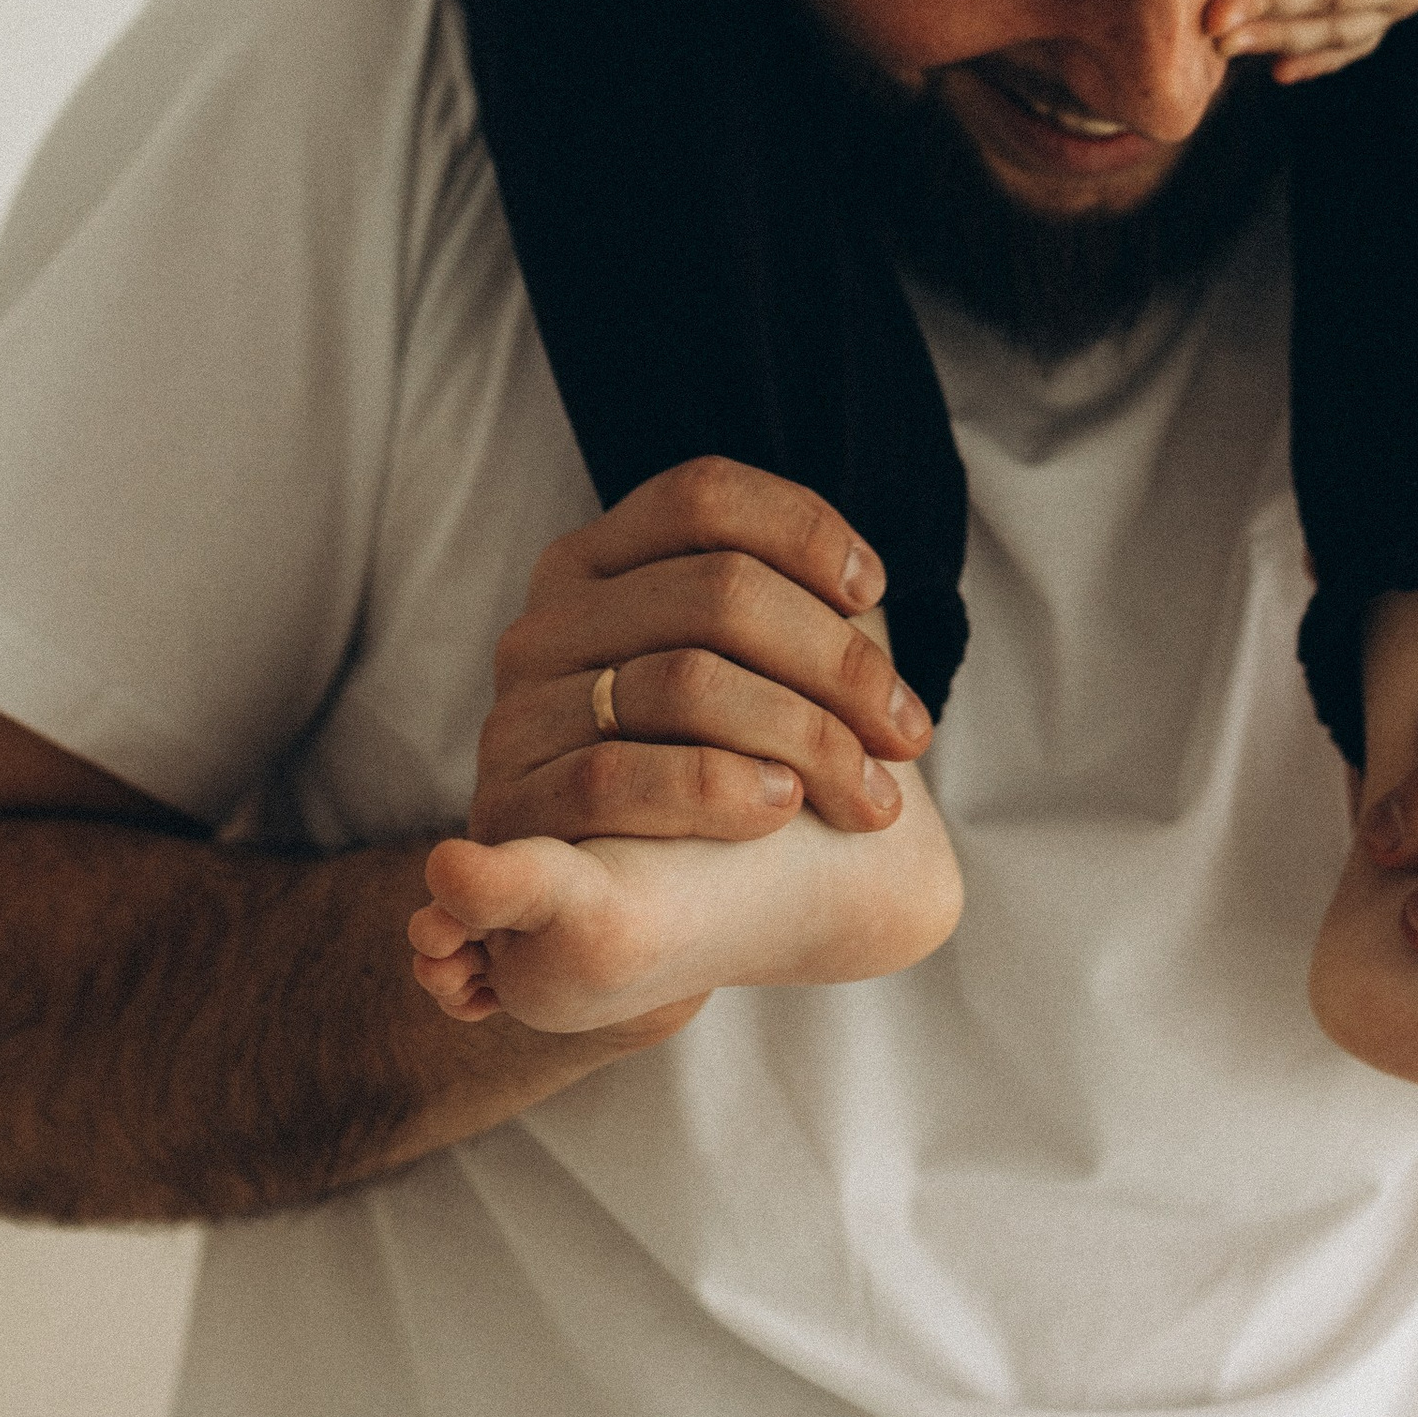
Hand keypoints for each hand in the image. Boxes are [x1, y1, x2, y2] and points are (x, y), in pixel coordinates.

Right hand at [464, 457, 929, 854]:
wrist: (599, 920)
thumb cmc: (692, 775)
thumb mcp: (726, 676)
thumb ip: (772, 617)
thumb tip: (862, 590)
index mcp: (596, 560)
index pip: (704, 496)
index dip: (802, 530)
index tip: (873, 591)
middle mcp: (547, 620)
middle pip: (720, 591)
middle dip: (839, 662)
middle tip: (908, 733)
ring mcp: (517, 710)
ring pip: (685, 682)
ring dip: (806, 736)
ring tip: (869, 793)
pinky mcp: (510, 806)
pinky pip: (615, 779)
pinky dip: (716, 788)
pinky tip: (780, 807)